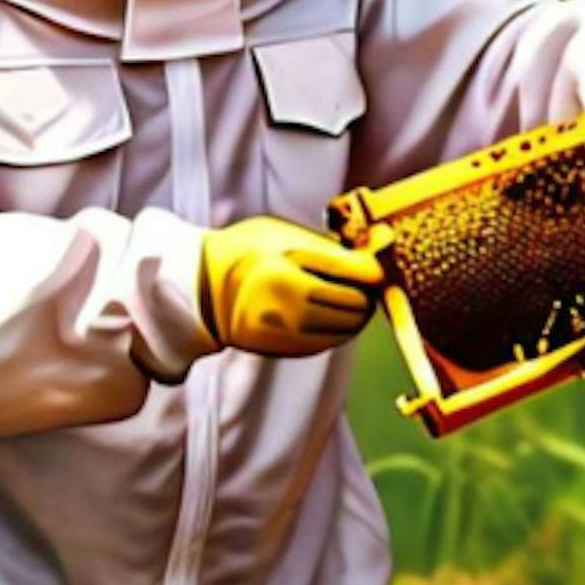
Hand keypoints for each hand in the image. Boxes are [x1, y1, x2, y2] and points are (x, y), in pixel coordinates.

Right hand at [199, 217, 385, 356]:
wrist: (203, 287)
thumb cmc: (247, 250)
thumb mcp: (285, 234)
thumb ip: (330, 246)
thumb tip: (381, 250)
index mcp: (286, 271)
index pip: (355, 273)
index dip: (376, 267)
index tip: (380, 260)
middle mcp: (287, 307)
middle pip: (358, 303)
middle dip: (367, 290)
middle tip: (362, 277)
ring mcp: (287, 332)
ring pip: (350, 326)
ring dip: (357, 310)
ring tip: (346, 292)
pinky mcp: (287, 349)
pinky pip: (332, 341)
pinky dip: (341, 326)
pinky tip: (329, 309)